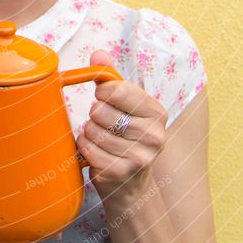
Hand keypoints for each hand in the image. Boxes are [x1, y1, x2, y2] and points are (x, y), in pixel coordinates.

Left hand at [76, 50, 167, 203]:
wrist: (131, 187)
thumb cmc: (125, 138)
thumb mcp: (125, 107)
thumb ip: (112, 79)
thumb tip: (97, 54)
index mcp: (157, 112)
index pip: (116, 89)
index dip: (102, 92)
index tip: (103, 98)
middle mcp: (154, 135)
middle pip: (99, 111)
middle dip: (94, 117)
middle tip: (104, 126)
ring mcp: (138, 157)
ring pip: (91, 130)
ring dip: (88, 134)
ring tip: (102, 141)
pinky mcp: (119, 173)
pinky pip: (86, 149)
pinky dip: (84, 149)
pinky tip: (97, 154)